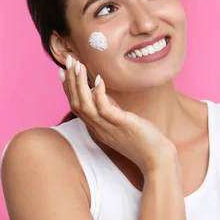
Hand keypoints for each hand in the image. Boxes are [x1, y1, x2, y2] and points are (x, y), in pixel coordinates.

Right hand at [59, 55, 177, 174]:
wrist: (157, 159)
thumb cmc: (142, 140)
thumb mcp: (121, 122)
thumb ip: (110, 109)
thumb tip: (100, 91)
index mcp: (97, 127)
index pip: (76, 105)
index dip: (68, 88)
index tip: (62, 71)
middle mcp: (98, 128)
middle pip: (76, 103)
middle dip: (70, 80)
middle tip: (68, 60)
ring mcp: (108, 128)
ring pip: (85, 105)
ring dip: (79, 84)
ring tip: (78, 65)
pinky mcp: (121, 125)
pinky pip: (104, 109)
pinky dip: (99, 94)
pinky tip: (98, 79)